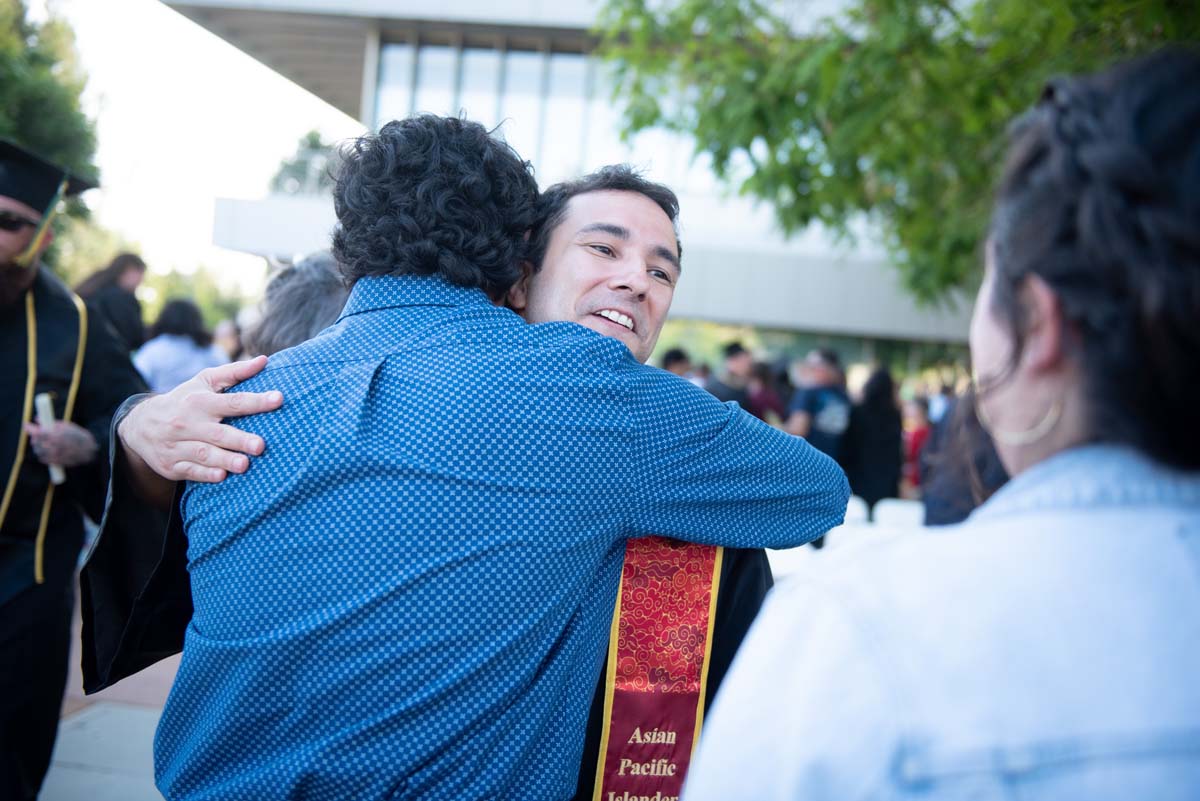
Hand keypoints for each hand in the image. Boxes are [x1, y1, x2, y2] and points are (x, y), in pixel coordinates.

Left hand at [25, 421, 97, 467]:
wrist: (89, 450)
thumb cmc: (79, 436)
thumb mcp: (67, 425)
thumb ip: (51, 423)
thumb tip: (38, 419)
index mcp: (55, 434)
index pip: (36, 431)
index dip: (29, 427)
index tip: (26, 424)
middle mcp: (52, 445)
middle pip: (35, 441)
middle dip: (34, 436)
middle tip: (37, 433)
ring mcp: (53, 454)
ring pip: (37, 450)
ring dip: (38, 445)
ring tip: (43, 442)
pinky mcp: (54, 462)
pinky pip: (42, 458)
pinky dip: (42, 454)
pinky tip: (46, 450)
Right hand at [118, 355, 283, 482]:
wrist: (140, 424)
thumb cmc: (184, 400)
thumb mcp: (204, 382)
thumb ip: (235, 373)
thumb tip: (264, 360)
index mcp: (200, 402)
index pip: (232, 401)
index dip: (256, 401)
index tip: (278, 399)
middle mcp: (188, 423)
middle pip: (217, 433)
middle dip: (239, 440)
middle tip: (260, 446)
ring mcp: (177, 445)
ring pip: (203, 454)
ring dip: (224, 460)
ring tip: (245, 465)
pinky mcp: (171, 465)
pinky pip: (190, 471)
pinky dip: (205, 474)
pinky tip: (221, 476)